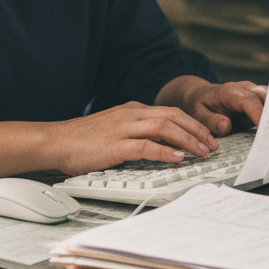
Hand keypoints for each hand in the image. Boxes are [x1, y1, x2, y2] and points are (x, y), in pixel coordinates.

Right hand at [49, 100, 217, 176]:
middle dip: (197, 130)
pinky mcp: (115, 145)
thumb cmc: (82, 139)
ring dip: (187, 140)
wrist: (55, 141)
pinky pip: (145, 146)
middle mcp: (130, 114)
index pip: (170, 112)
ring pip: (164, 128)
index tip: (206, 136)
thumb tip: (160, 143)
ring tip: (201, 152)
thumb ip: (135, 131)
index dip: (192, 124)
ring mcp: (123, 128)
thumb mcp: (114, 128)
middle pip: (173, 116)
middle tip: (212, 145)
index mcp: (132, 110)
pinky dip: (165, 152)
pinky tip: (177, 159)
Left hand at [156, 76, 266, 137]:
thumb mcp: (197, 113)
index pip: (248, 100)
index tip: (264, 128)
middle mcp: (245, 89)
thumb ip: (210, 121)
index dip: (258, 113)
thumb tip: (226, 126)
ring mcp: (254, 94)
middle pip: (265, 96)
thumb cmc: (199, 105)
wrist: (201, 96)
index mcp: (229, 92)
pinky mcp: (258, 102)